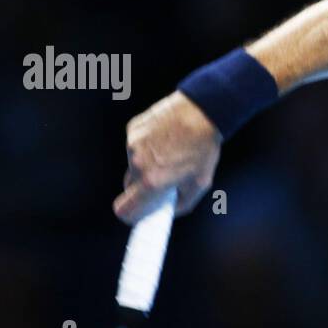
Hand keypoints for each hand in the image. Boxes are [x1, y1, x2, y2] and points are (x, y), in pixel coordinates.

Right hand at [113, 91, 221, 222]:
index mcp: (152, 182)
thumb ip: (181, 204)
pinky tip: (165, 138)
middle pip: (129, 187)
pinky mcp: (132, 129)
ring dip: (147, 165)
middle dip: (143, 188)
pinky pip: (135, 146)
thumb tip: (167, 210)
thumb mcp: (200, 184)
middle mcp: (138, 164)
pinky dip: (147, 147)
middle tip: (162, 182)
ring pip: (134, 165)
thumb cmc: (203, 148)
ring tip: (170, 153)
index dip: (130, 215)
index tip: (137, 215)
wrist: (202, 111)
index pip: (124, 210)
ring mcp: (133, 145)